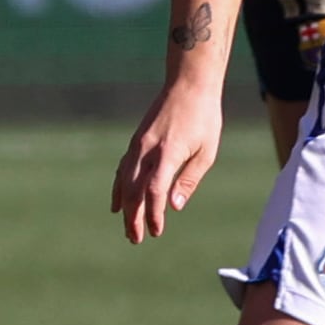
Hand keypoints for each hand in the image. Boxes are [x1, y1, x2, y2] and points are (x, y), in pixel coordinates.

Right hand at [114, 80, 226, 241]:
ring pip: (124, 182)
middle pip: (133, 191)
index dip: (153, 214)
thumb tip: (174, 207)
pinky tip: (118, 202)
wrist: (189, 85)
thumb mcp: (206, 152)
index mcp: (167, 154)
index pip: (154, 192)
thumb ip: (188, 180)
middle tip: (136, 239)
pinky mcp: (136, 140)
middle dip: (133, 217)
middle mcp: (147, 150)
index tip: (156, 231)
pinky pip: (122, 168)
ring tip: (127, 227)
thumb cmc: (204, 118)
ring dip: (124, 206)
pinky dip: (118, 187)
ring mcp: (138, 145)